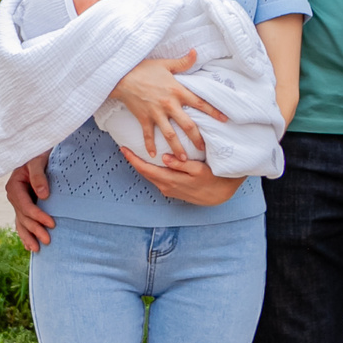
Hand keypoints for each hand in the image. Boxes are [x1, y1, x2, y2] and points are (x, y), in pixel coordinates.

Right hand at [5, 154, 53, 251]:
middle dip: (35, 230)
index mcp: (14, 186)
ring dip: (28, 236)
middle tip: (48, 241)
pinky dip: (25, 233)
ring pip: (21, 222)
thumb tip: (43, 195)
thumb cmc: (39, 153)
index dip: (38, 216)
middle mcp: (14, 196)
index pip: (25, 206)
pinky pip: (22, 221)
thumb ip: (39, 176)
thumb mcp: (38, 161)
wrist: (39, 151)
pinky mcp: (24, 204)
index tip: (52, 224)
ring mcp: (18, 201)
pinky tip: (29, 245)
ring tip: (37, 249)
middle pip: (23, 217)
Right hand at [107, 50, 226, 160]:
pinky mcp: (143, 118)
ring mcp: (155, 113)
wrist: (121, 75)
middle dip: (197, 138)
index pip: (199, 103)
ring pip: (169, 134)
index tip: (224, 120)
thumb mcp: (165, 64)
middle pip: (187, 125)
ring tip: (183, 159)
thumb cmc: (144, 68)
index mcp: (177, 91)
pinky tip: (153, 154)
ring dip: (177, 148)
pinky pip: (148, 134)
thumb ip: (183, 62)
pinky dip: (149, 145)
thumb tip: (196, 52)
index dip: (213, 112)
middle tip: (204, 148)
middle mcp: (169, 104)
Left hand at [120, 145, 244, 207]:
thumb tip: (164, 158)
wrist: (219, 195)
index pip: (145, 169)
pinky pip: (157, 178)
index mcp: (170, 180)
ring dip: (142, 165)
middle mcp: (166, 187)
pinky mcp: (172, 190)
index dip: (133, 159)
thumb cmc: (211, 178)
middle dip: (134, 160)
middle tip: (126, 147)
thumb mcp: (198, 169)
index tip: (123, 148)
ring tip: (135, 153)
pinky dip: (151, 170)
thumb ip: (180, 164)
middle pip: (144, 172)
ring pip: (150, 176)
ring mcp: (168, 190)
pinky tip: (151, 162)